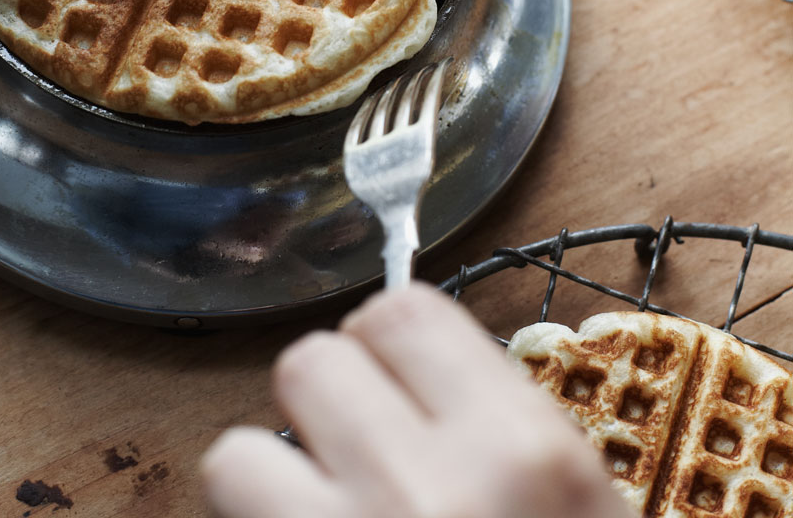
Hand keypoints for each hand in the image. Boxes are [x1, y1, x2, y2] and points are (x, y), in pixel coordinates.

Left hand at [201, 282, 632, 517]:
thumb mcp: (580, 507)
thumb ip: (506, 428)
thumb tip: (426, 366)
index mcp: (522, 452)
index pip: (404, 313)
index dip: (390, 339)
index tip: (395, 366)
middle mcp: (426, 488)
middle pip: (311, 361)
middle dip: (330, 397)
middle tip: (356, 445)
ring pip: (238, 452)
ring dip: (271, 475)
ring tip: (314, 507)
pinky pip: (230, 507)